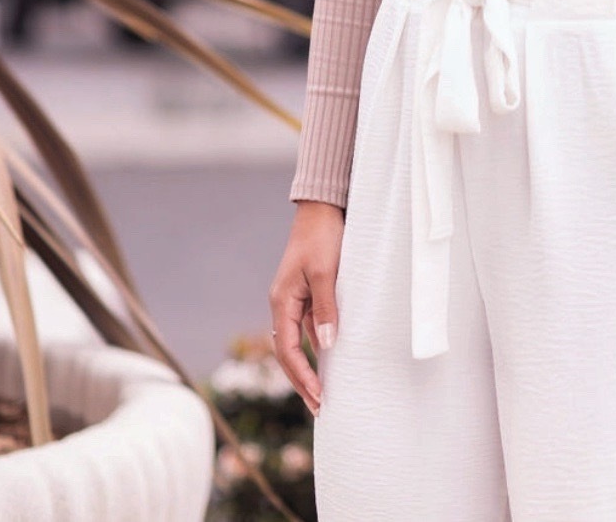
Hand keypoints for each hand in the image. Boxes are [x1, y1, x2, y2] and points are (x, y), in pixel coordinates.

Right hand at [269, 199, 344, 416]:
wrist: (322, 209)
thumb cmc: (323, 238)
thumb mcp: (325, 273)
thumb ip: (325, 309)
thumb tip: (326, 345)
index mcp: (281, 302)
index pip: (287, 350)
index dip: (301, 376)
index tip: (318, 397)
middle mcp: (284, 305)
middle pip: (288, 352)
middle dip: (303, 380)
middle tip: (320, 406)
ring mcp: (295, 300)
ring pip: (299, 341)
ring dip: (310, 366)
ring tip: (325, 391)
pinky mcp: (308, 293)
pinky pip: (310, 326)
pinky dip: (318, 345)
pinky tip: (333, 358)